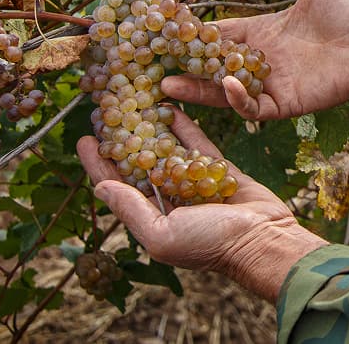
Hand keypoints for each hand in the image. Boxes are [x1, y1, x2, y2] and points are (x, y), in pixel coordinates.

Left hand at [77, 108, 325, 301]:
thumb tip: (101, 187)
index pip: (118, 186)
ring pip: (168, 150)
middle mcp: (170, 198)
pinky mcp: (218, 168)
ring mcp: (194, 181)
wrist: (263, 238)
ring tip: (138, 104)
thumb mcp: (162, 234)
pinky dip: (185, 126)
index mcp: (153, 218)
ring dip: (153, 129)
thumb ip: (132, 209)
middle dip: (124, 141)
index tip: (85, 139)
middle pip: (140, 164)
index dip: (100, 165)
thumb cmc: (210, 244)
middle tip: (110, 113)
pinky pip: (197, 143)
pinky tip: (172, 108)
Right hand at [163, 0, 348, 118]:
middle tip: (151, 64)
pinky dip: (238, 99)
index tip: (164, 29)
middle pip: (214, 66)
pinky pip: (254, 106)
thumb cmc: (346, 10)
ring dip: (198, 89)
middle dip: (185, 65)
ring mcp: (271, 83)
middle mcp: (261, 60)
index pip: (220, 35)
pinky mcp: (286, 102)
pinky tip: (227, 83)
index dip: (194, 34)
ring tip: (168, 84)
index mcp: (262, 33)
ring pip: (225, 91)